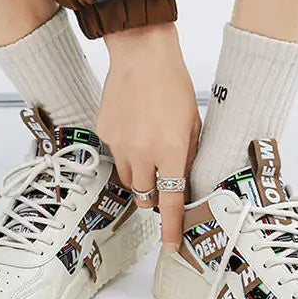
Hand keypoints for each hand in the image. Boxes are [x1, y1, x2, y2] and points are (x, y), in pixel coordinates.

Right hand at [97, 22, 200, 251]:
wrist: (142, 53)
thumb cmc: (173, 83)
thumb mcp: (193, 122)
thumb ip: (189, 154)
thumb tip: (184, 179)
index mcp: (171, 150)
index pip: (172, 201)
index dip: (172, 228)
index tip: (172, 245)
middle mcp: (143, 152)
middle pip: (144, 196)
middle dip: (153, 199)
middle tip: (162, 187)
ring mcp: (119, 143)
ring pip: (127, 179)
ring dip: (139, 177)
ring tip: (149, 154)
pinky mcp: (104, 132)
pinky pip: (115, 153)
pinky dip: (125, 151)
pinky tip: (134, 128)